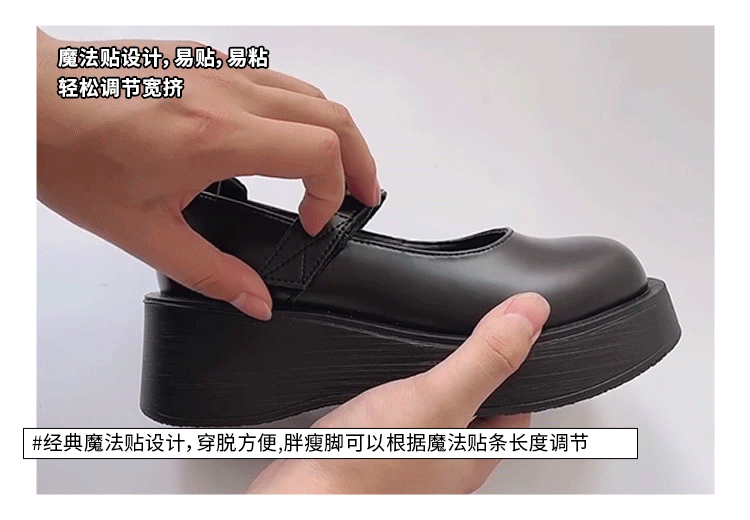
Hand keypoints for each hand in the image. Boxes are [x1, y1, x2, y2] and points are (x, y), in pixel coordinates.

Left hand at [36, 29, 378, 320]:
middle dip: (361, 159)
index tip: (312, 222)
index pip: (320, 151)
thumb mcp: (143, 232)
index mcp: (216, 137)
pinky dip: (298, 112)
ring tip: (334, 168)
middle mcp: (228, 93)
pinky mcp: (206, 58)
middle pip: (333, 116)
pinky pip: (276, 80)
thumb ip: (210, 272)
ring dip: (334, 132)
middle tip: (362, 194)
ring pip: (309, 92)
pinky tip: (282, 139)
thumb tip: (255, 300)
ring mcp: (219, 68)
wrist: (29, 102)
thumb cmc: (72, 156)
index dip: (333, 192)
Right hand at [248, 293, 549, 493]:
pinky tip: (382, 376)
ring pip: (432, 405)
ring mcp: (409, 453)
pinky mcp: (373, 446)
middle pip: (474, 402)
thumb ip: (485, 357)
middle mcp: (445, 457)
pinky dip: (393, 388)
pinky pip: (395, 410)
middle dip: (472, 364)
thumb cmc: (370, 471)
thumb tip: (529, 314)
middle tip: (474, 330)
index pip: (516, 403)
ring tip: (429, 346)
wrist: (304, 497)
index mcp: (476, 451)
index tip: (516, 329)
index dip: (517, 362)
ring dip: (428, 374)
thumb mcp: (441, 399)